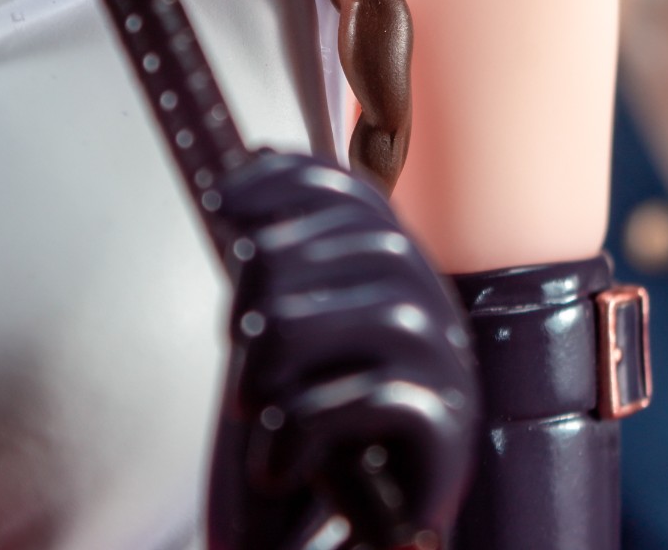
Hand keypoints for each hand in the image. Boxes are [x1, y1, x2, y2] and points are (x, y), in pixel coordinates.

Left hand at [207, 150, 478, 549]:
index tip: (220, 197)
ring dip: (292, 352)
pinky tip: (275, 459)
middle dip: (283, 281)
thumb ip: (280, 260)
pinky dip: (309, 426)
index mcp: (395, 269)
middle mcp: (432, 302)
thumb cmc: (319, 421)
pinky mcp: (444, 430)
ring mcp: (447, 362)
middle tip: (236, 339)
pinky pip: (383, 398)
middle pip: (370, 247)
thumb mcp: (288, 331)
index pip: (357, 198)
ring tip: (249, 400)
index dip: (291, 183)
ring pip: (384, 312)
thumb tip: (256, 154)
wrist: (355, 527)